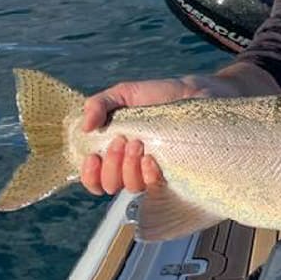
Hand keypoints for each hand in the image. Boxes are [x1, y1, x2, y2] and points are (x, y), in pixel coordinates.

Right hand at [80, 75, 229, 196]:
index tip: (93, 157)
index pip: (95, 178)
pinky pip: (155, 186)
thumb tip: (84, 126)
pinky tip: (152, 160)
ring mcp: (153, 172)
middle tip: (123, 140)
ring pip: (131, 187)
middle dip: (111, 164)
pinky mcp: (173, 174)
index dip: (89, 175)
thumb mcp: (125, 93)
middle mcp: (132, 167)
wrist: (196, 92)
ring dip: (128, 168)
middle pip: (110, 185)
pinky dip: (148, 175)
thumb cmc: (160, 95)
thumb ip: (99, 104)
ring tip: (138, 143)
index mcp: (116, 152)